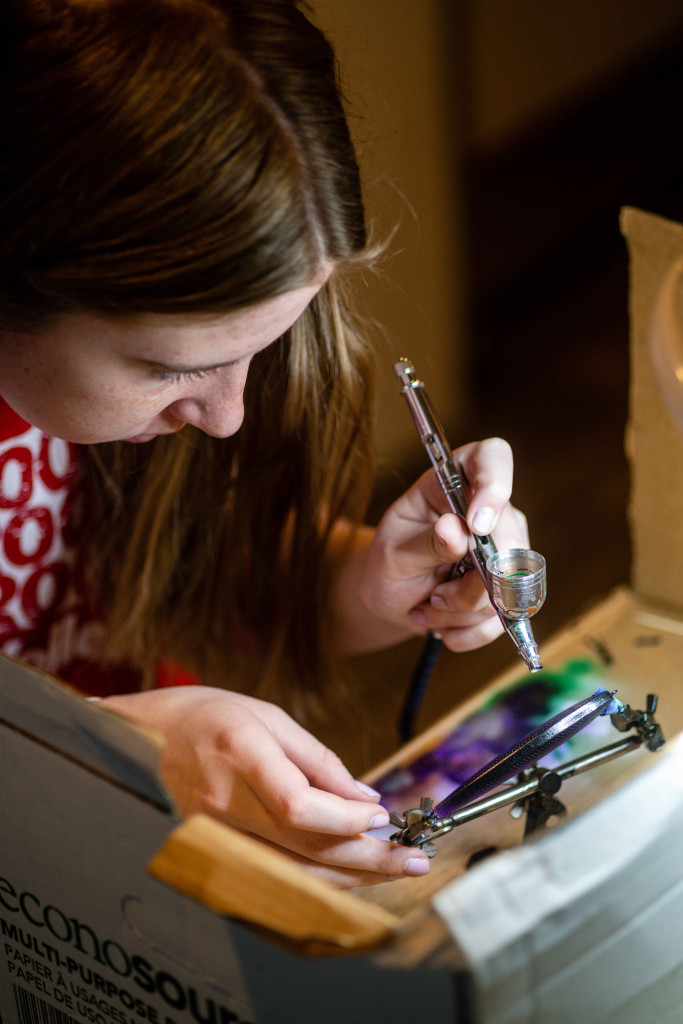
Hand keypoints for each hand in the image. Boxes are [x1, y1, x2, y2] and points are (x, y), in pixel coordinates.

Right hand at [102, 686, 429, 887]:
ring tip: (396, 871)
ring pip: (293, 871)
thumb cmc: (204, 716)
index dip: (344, 818)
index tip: (382, 816)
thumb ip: (317, 759)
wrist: (135, 740)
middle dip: (367, 857)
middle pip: (304, 845)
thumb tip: (364, 797)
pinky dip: (318, 879)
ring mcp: (215, 835)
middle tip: (416, 859)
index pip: (297, 805)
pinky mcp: (214, 853)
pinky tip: (351, 877)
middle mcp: (224, 802)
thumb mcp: (267, 715)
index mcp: (240, 755)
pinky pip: (275, 876)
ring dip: (351, 876)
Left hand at [358, 437, 529, 651]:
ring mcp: (506, 548)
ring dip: (462, 609)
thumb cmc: (388, 565)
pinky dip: (468, 629)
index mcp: (454, 483)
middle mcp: (489, 510)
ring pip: (509, 586)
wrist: (391, 600)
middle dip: (473, 583)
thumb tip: (456, 530)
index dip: (494, 485)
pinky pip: (505, 617)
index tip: (476, 524)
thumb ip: (425, 543)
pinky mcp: (511, 586)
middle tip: (435, 594)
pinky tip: (441, 622)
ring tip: (429, 605)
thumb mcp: (393, 553)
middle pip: (510, 540)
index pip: (493, 456)